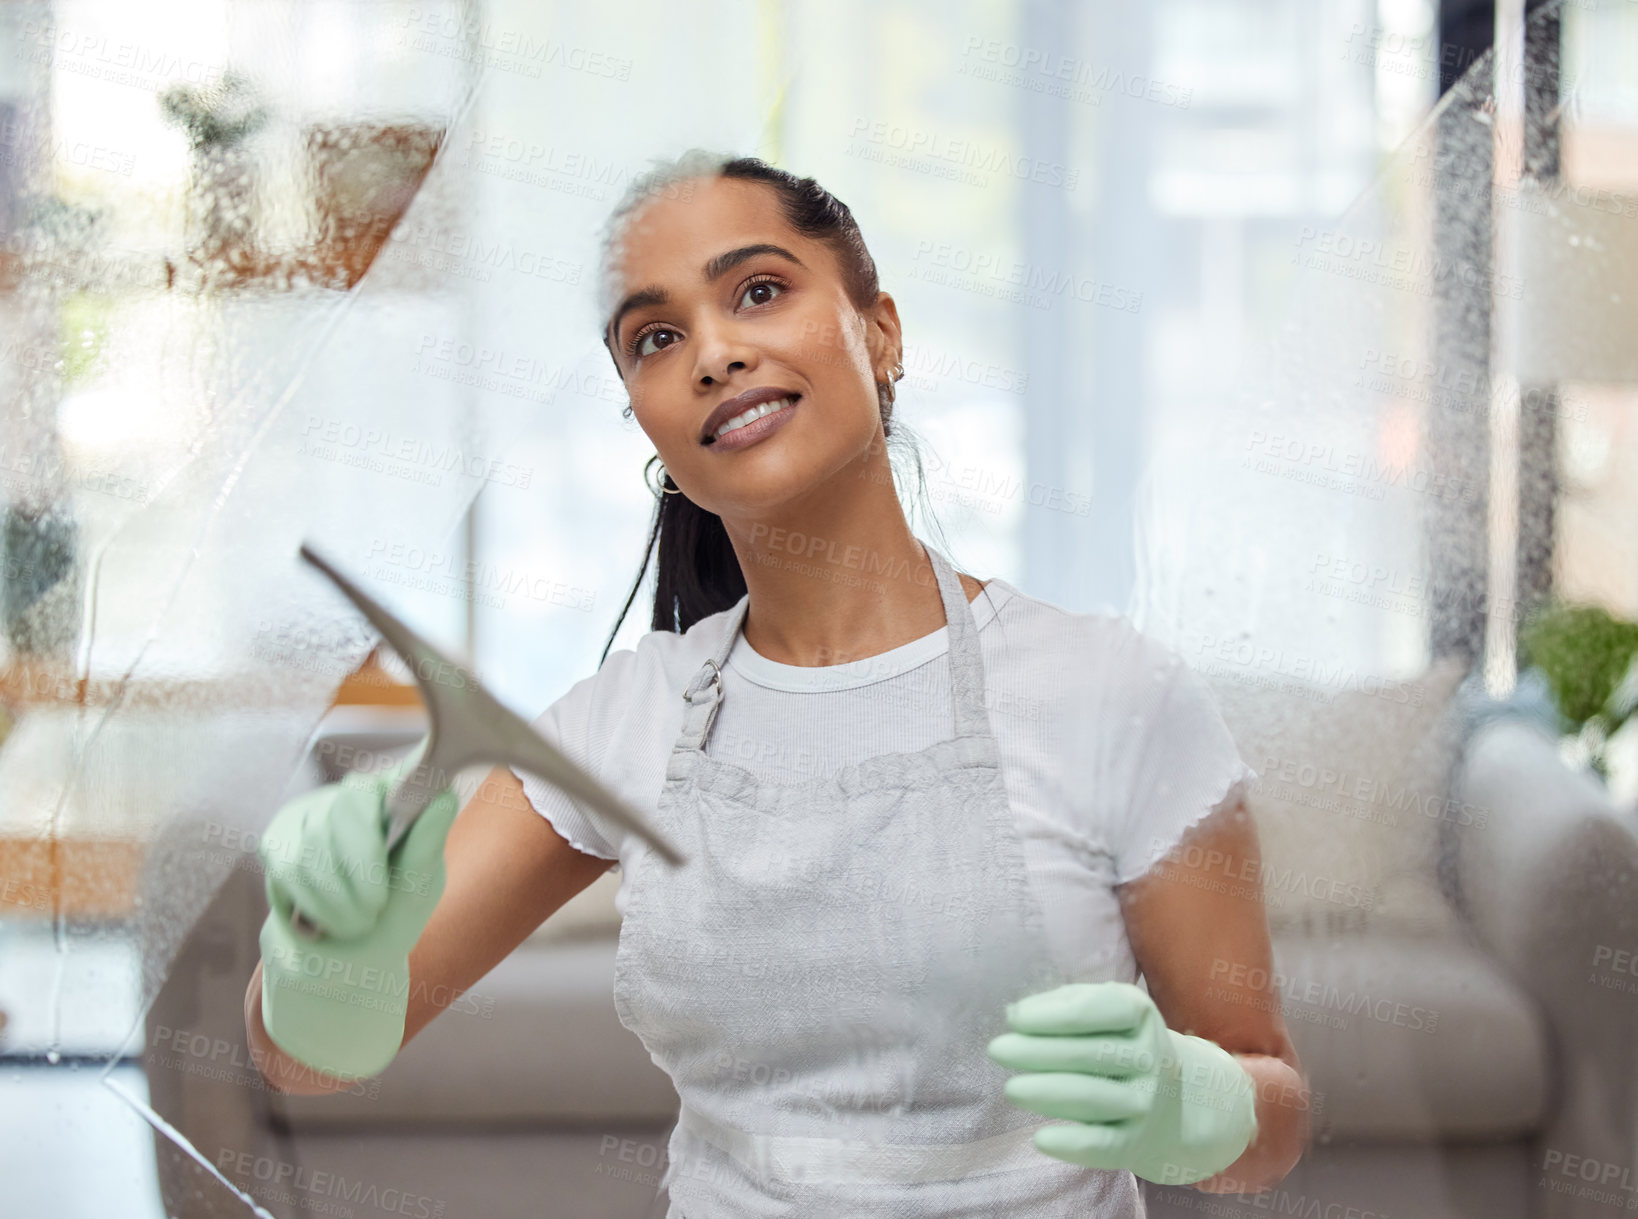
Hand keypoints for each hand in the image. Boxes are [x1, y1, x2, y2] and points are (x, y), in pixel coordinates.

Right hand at [257, 751, 458, 1079]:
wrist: (341, 961)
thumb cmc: (392, 917)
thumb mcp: (418, 890)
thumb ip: (426, 846)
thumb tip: (445, 796)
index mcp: (403, 798)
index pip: (405, 771)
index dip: (409, 785)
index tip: (423, 809)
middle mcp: (358, 793)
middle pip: (350, 804)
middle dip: (362, 865)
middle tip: (375, 908)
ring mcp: (314, 810)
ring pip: (316, 838)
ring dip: (337, 894)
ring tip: (355, 924)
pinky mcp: (279, 837)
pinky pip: (290, 862)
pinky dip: (311, 900)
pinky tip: (323, 922)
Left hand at [987, 981, 1256, 1186]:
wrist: (1173, 1102)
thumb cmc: (1117, 1041)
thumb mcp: (1103, 1010)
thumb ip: (1061, 1004)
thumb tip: (1014, 1014)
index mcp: (1138, 1013)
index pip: (1095, 1010)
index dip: (1052, 1014)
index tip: (1014, 1018)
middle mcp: (1149, 1057)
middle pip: (1087, 1054)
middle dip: (1036, 1052)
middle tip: (997, 1050)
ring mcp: (1145, 1101)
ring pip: (1091, 1098)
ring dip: (1046, 1093)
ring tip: (1011, 1089)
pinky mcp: (1137, 1141)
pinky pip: (1103, 1145)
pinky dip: (1072, 1145)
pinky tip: (1041, 1139)